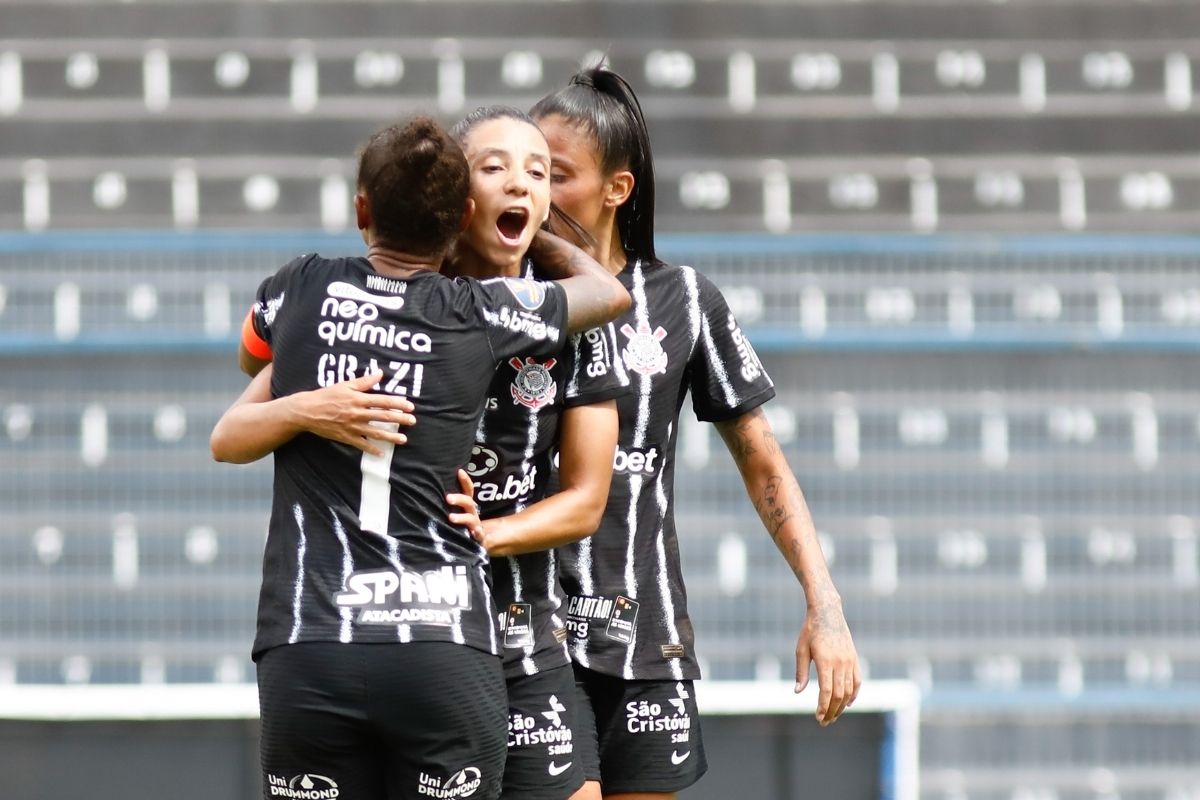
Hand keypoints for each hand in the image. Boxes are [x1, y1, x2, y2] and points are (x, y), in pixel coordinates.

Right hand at [289, 370, 415, 456]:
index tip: (410, 406)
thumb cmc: (327, 396)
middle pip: (383, 417)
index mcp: (358, 399)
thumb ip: (364, 381)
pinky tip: (381, 453)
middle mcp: (357, 413)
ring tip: (403, 439)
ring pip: (375, 432)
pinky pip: (361, 445)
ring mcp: (352, 427)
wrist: (307, 411)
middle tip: (413, 421)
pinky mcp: (346, 437)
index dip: (398, 403)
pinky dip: (372, 449)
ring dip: (391, 436)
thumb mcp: (345, 385)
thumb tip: (380, 373)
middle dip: (400, 419)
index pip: (383, 401)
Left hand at [446, 469, 483, 540]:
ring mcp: (475, 524)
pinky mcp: (478, 537)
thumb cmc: (460, 524)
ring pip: (470, 519)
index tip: (459, 471)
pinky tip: (473, 532)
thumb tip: (427, 489)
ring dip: (461, 517)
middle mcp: (472, 512)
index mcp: (467, 505)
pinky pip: (479, 535)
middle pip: (468, 502)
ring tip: (451, 518)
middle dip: (459, 499)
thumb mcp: (455, 511)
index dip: (465, 480)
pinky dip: (477, 533)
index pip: (468, 490)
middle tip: (447, 498)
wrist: (476, 541)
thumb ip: (447, 502)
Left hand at [796, 599, 860, 725]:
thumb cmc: (810, 630)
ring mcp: (849, 660)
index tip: (818, 717)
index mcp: (825, 660)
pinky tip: (848, 703)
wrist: (828, 612)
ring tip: (833, 715)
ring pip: (849, 690)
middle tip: (825, 722)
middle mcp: (840, 662)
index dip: (823, 707)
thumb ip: (801, 671)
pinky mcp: (854, 658)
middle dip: (832, 711)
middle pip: (838, 695)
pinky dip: (854, 694)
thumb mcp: (801, 649)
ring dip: (842, 706)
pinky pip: (857, 681)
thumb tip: (797, 692)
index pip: (826, 691)